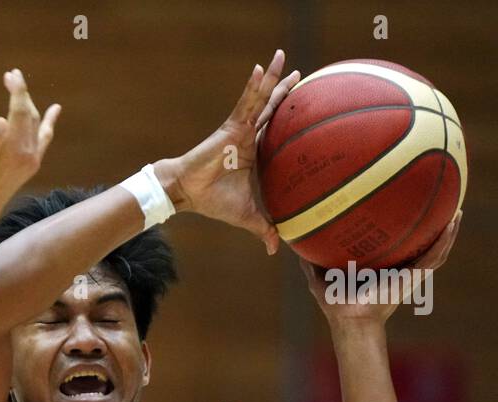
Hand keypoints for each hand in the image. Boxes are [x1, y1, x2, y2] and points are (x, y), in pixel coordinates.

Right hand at [0, 69, 60, 229]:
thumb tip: (2, 120)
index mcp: (13, 150)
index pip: (20, 111)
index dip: (17, 91)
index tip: (11, 74)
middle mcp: (28, 155)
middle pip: (29, 114)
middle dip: (21, 93)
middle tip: (10, 75)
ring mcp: (33, 160)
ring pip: (35, 122)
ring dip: (28, 103)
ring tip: (19, 86)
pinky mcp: (32, 164)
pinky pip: (44, 137)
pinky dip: (48, 122)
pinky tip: (55, 110)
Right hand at [156, 50, 299, 253]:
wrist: (190, 193)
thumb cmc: (215, 201)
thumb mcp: (247, 215)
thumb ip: (264, 228)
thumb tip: (275, 249)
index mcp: (256, 153)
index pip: (277, 131)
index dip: (290, 117)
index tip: (306, 105)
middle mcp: (251, 137)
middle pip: (273, 108)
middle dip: (285, 90)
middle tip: (301, 74)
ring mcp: (241, 129)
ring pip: (261, 99)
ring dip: (272, 78)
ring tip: (281, 56)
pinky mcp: (231, 127)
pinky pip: (245, 102)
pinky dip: (254, 86)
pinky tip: (261, 68)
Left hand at [300, 211, 462, 323]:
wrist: (348, 317)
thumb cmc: (335, 302)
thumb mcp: (319, 276)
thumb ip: (309, 261)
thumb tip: (295, 244)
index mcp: (382, 267)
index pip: (397, 245)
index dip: (405, 230)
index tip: (410, 209)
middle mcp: (399, 269)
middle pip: (422, 245)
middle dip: (433, 228)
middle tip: (442, 206)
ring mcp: (410, 273)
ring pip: (436, 249)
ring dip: (448, 232)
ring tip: (457, 212)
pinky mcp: (415, 276)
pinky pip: (435, 256)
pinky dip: (446, 240)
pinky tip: (454, 223)